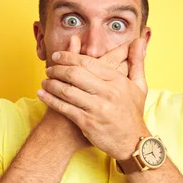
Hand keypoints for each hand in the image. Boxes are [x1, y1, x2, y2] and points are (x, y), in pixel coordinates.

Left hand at [37, 36, 149, 160]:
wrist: (133, 143)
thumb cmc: (133, 113)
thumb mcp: (139, 86)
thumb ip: (137, 61)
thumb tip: (139, 40)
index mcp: (117, 81)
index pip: (88, 62)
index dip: (69, 57)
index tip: (58, 56)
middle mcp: (107, 93)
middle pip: (75, 74)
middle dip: (57, 69)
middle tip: (49, 69)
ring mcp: (96, 109)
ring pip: (67, 91)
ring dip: (51, 84)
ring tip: (44, 81)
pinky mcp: (87, 123)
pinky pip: (64, 108)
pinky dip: (50, 100)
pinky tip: (42, 95)